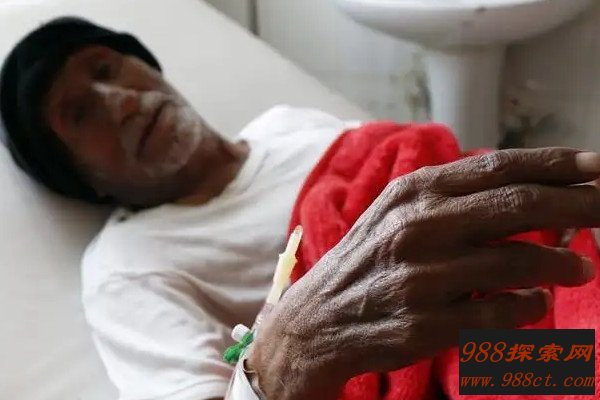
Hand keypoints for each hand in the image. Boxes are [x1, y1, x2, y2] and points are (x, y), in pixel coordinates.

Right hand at [248, 148, 599, 399]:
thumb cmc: (365, 262)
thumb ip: (451, 199)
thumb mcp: (396, 214)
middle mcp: (417, 227)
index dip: (556, 163)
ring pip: (517, 261)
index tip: (597, 163)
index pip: (498, 167)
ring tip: (579, 267)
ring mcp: (421, 277)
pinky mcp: (425, 324)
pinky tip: (534, 303)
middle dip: (579, 203)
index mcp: (413, 193)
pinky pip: (499, 313)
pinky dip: (528, 306)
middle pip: (518, 205)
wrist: (315, 322)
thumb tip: (521, 190)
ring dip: (560, 263)